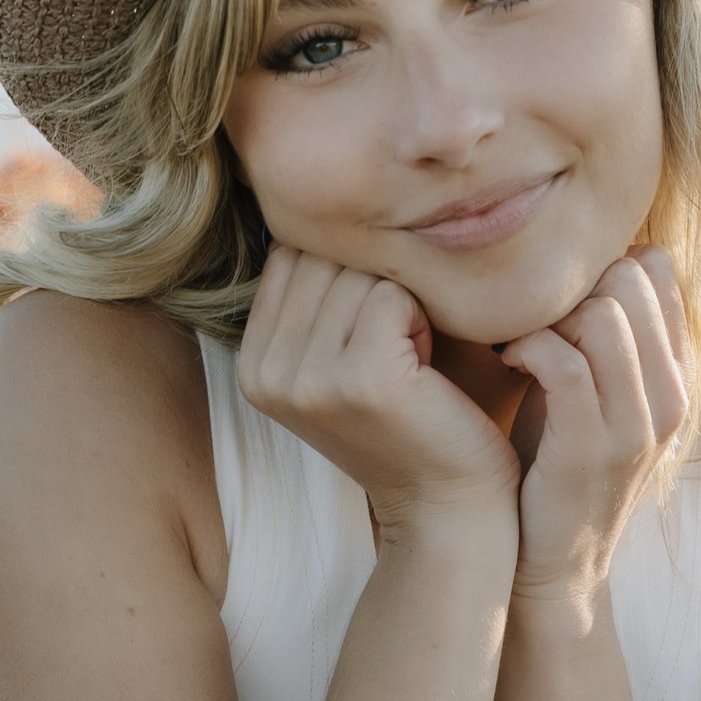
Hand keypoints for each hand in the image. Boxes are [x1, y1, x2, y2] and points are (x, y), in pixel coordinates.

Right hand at [238, 247, 518, 540]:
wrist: (448, 501)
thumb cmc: (413, 417)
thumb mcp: (343, 354)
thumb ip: (318, 292)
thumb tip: (319, 199)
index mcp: (252, 362)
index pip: (292, 253)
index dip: (348, 272)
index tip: (375, 334)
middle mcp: (264, 371)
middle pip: (324, 256)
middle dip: (376, 284)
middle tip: (401, 349)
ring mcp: (307, 377)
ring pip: (361, 272)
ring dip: (404, 303)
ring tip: (412, 361)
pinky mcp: (359, 379)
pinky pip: (393, 295)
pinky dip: (425, 320)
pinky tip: (426, 370)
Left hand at [502, 250, 690, 613]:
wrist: (554, 565)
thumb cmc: (556, 466)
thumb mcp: (594, 395)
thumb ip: (602, 337)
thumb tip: (583, 263)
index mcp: (674, 374)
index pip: (658, 271)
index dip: (599, 264)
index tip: (555, 296)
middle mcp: (670, 394)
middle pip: (634, 279)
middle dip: (571, 283)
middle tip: (530, 314)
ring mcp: (637, 424)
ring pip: (605, 315)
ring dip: (546, 314)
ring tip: (516, 338)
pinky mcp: (591, 448)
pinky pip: (566, 362)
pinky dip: (528, 347)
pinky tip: (507, 360)